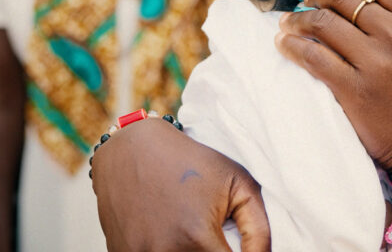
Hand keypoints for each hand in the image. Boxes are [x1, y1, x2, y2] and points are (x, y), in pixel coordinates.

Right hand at [92, 118, 270, 251]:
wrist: (132, 149)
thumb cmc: (191, 162)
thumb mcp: (238, 184)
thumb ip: (259, 231)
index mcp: (197, 238)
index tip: (235, 244)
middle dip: (215, 251)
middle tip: (212, 231)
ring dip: (191, 251)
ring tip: (188, 226)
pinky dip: (167, 248)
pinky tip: (166, 228)